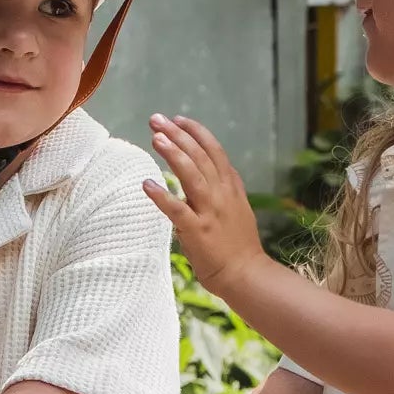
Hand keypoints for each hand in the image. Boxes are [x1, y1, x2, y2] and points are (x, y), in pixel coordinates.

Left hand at [145, 116, 264, 292]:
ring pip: (192, 175)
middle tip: (157, 120)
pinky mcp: (197, 231)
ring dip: (174, 154)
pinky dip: (162, 196)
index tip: (178, 119)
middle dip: (178, 135)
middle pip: (200, 156)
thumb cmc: (239, 245)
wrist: (246, 274)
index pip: (214, 151)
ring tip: (156, 138)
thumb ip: (228, 187)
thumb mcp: (239, 207)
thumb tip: (218, 167)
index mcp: (231, 188)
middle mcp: (221, 195)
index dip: (196, 132)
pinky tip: (147, 184)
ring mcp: (210, 212)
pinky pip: (177, 210)